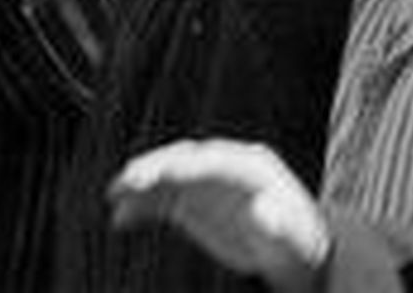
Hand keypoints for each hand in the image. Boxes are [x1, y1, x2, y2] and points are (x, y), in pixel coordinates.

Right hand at [108, 140, 330, 292]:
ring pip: (167, 175)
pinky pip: (162, 199)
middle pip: (184, 159)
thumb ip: (276, 225)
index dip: (185, 165)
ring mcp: (206, 182)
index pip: (211, 159)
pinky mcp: (193, 202)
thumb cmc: (297, 243)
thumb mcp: (292, 237)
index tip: (161, 173)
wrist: (294, 253)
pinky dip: (141, 206)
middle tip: (129, 180)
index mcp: (250, 165)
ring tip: (114, 195)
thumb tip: (264, 213)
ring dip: (140, 183)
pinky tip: (121, 218)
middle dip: (156, 167)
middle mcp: (223, 166)